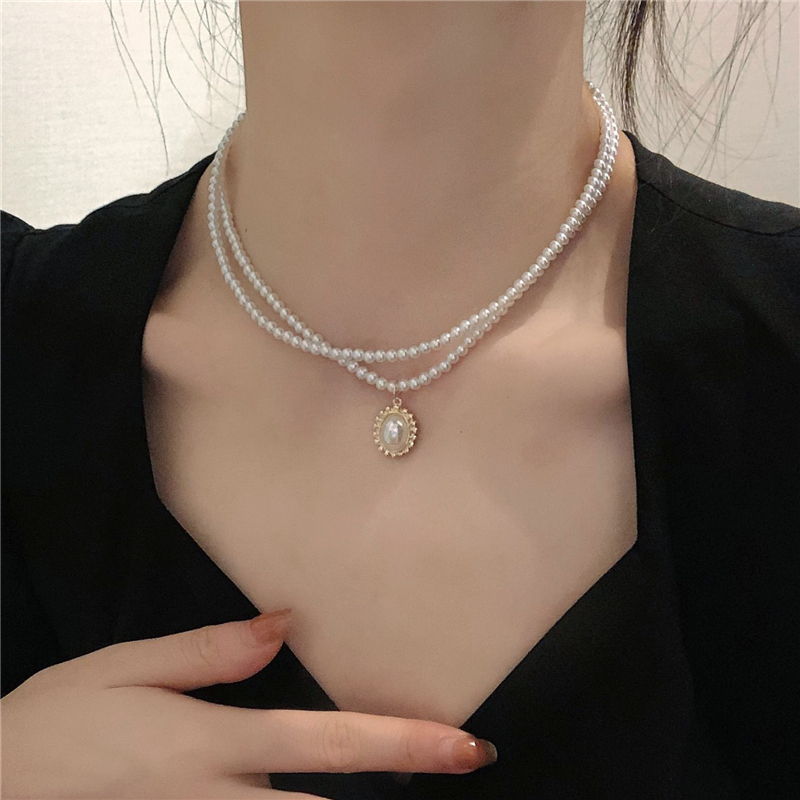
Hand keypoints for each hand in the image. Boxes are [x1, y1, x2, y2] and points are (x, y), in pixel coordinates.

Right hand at [0, 609, 497, 797]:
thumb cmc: (51, 725)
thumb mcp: (125, 668)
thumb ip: (210, 652)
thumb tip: (284, 625)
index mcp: (210, 742)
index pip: (328, 742)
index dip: (405, 744)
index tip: (467, 745)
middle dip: (402, 791)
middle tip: (464, 765)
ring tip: (412, 788)